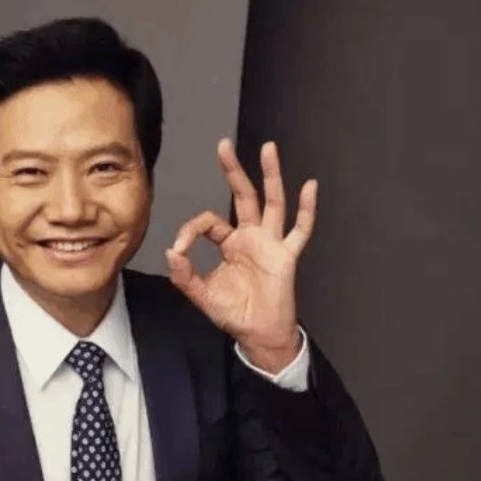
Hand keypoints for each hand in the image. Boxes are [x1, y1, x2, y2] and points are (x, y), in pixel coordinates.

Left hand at [165, 139, 314, 372]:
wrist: (258, 335)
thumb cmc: (234, 314)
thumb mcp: (202, 295)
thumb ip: (185, 276)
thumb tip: (170, 252)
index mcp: (229, 244)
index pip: (210, 222)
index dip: (191, 230)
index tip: (179, 249)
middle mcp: (251, 237)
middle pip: (243, 196)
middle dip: (233, 170)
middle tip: (224, 145)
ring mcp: (270, 243)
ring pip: (272, 202)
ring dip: (271, 175)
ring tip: (268, 149)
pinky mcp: (286, 256)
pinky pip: (299, 230)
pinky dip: (306, 210)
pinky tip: (309, 186)